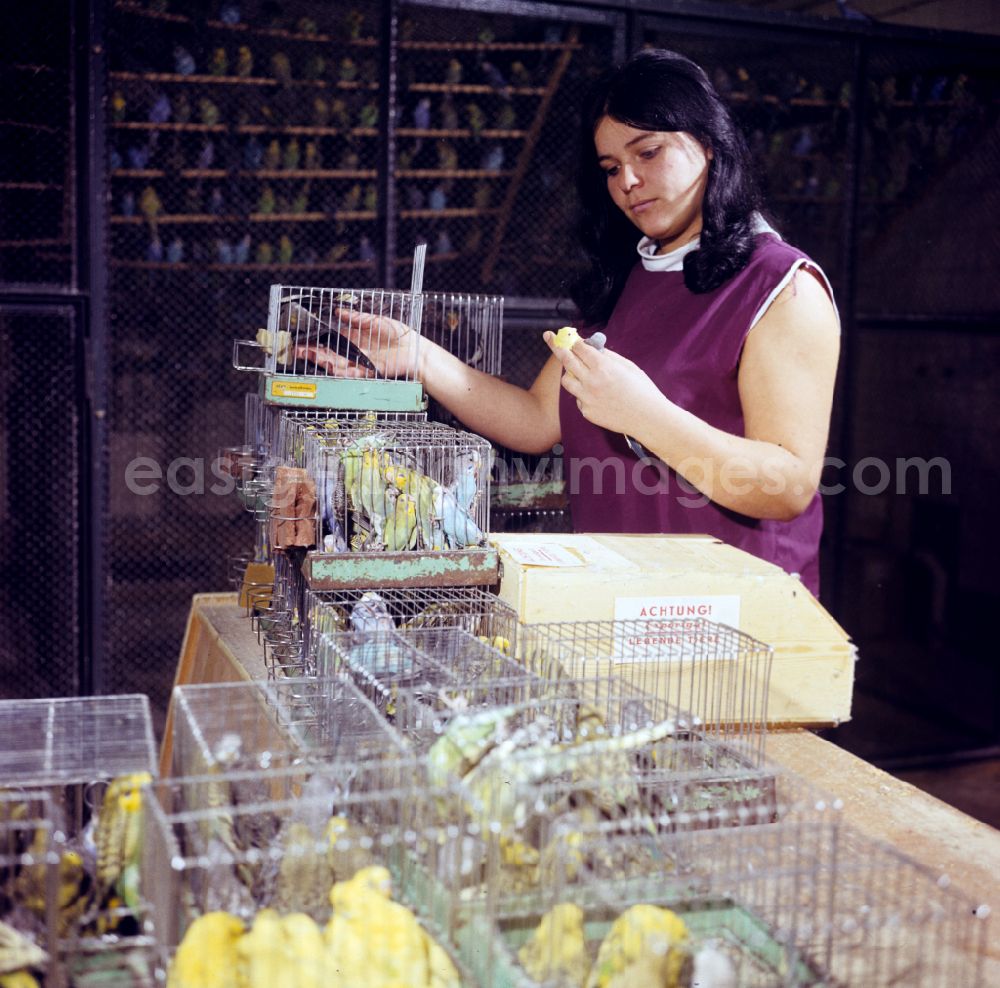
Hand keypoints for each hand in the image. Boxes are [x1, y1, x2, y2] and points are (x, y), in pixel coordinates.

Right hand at [295, 306, 419, 379]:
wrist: (415, 350)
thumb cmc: (398, 334)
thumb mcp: (374, 321)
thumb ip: (355, 318)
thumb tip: (338, 311)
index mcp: (354, 339)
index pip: (330, 341)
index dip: (315, 341)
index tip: (302, 340)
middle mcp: (354, 352)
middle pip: (328, 354)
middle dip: (311, 352)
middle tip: (297, 350)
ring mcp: (359, 363)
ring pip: (335, 364)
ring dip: (321, 361)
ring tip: (308, 356)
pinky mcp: (367, 373)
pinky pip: (351, 374)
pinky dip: (341, 371)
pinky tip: (330, 366)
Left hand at [543, 331, 664, 435]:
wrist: (648, 418)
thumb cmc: (642, 390)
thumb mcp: (628, 366)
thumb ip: (608, 356)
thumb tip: (592, 347)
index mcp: (603, 366)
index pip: (578, 347)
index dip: (572, 339)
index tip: (567, 335)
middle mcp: (591, 381)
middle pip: (565, 359)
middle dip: (556, 346)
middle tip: (548, 337)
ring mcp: (587, 398)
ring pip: (566, 380)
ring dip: (570, 374)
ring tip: (583, 374)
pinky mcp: (587, 412)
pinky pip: (578, 398)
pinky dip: (584, 394)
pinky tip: (601, 398)